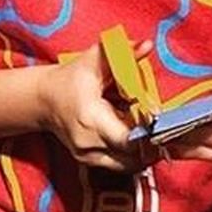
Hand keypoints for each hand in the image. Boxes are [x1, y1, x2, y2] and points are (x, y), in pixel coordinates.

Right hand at [37, 39, 152, 172]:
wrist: (43, 100)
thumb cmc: (71, 78)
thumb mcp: (95, 60)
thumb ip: (124, 52)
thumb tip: (148, 45)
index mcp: (90, 118)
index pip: (128, 139)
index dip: (150, 136)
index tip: (165, 124)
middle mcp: (88, 143)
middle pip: (133, 156)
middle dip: (153, 145)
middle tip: (167, 130)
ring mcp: (87, 156)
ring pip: (129, 165)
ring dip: (145, 153)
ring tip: (153, 134)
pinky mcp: (89, 162)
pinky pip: (120, 166)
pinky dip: (133, 156)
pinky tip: (138, 140)